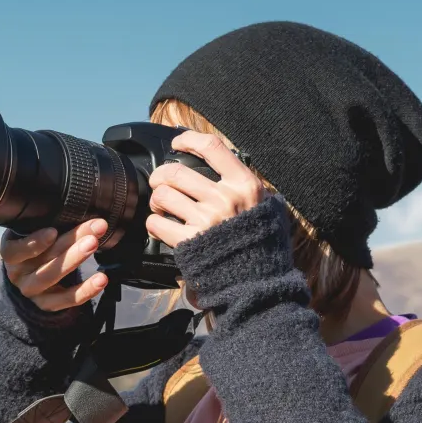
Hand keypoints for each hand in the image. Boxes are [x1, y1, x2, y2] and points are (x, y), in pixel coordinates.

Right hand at [1, 218, 108, 311]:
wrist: (30, 279)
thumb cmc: (35, 248)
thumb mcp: (32, 234)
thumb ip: (47, 223)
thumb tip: (77, 202)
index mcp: (11, 252)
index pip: (15, 250)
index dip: (34, 243)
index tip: (53, 231)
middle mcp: (18, 273)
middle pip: (42, 260)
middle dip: (68, 244)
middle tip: (91, 233)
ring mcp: (32, 291)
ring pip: (52, 278)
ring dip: (75, 260)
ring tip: (94, 246)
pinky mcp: (47, 305)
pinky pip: (67, 300)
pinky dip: (86, 290)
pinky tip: (101, 279)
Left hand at [145, 131, 266, 247]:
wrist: (258, 282)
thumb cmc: (262, 245)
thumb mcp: (267, 208)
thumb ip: (249, 188)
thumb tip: (232, 170)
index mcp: (245, 185)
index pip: (212, 147)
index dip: (189, 140)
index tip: (178, 143)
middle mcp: (225, 199)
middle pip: (176, 172)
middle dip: (161, 176)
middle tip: (161, 183)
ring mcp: (206, 220)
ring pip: (163, 195)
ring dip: (156, 200)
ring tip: (161, 207)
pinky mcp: (190, 242)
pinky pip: (157, 223)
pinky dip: (154, 224)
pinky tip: (161, 227)